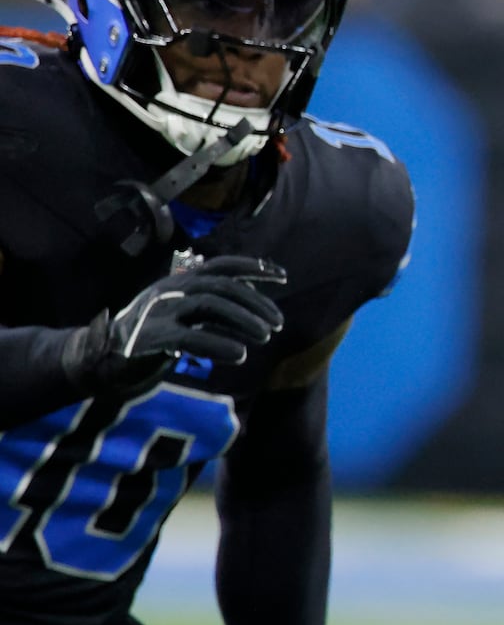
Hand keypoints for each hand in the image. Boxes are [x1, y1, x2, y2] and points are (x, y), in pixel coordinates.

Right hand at [62, 255, 286, 393]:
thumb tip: (251, 297)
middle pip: (222, 287)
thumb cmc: (149, 334)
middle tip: (278, 323)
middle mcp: (170, 290)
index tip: (283, 276)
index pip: (222, 266)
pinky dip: (220, 345)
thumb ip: (210, 302)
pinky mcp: (152, 338)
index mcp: (179, 280)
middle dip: (255, 303)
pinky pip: (193, 337)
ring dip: (244, 321)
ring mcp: (160, 312)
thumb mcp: (181, 311)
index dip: (254, 268)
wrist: (99, 358)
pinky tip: (240, 355)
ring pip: (211, 306)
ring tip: (266, 336)